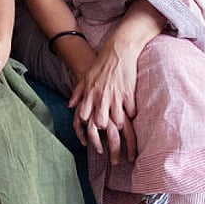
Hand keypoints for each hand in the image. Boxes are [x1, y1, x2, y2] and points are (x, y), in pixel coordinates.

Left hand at [69, 38, 139, 164]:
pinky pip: (130, 111)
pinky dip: (132, 118)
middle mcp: (102, 97)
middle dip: (107, 139)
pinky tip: (134, 125)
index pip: (86, 116)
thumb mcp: (86, 77)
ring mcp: (116, 96)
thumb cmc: (101, 65)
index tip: (93, 143)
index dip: (88, 131)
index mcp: (90, 93)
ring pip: (117, 121)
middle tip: (112, 152)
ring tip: (126, 144)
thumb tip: (70, 106)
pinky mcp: (129, 94)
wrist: (119, 50)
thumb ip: (78, 92)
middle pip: (102, 123)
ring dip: (121, 132)